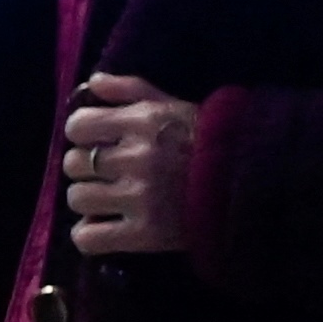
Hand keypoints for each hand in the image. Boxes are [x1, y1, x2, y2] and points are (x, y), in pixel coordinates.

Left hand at [60, 74, 204, 257]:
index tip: (94, 141)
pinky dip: (88, 234)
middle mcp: (138, 158)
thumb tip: (92, 83)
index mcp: (144, 122)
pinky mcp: (145, 234)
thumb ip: (130, 89)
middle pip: (73, 163)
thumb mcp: (172, 104)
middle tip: (105, 173)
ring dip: (88, 200)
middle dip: (85, 167)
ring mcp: (140, 198)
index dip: (81, 134)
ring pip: (77, 199)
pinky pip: (88, 238)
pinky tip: (104, 226)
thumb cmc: (207, 141)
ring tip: (108, 199)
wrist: (249, 184)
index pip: (77, 126)